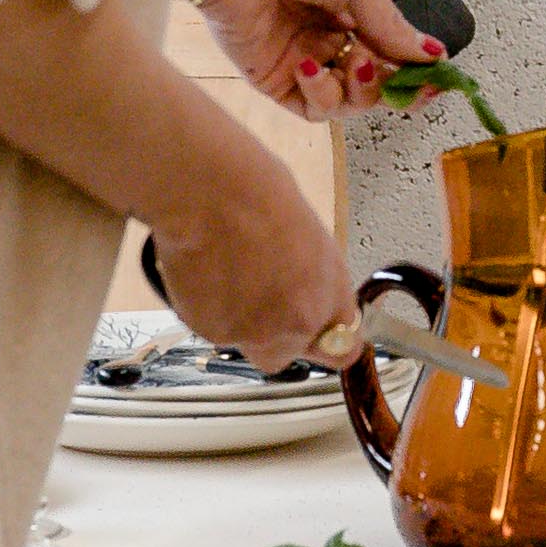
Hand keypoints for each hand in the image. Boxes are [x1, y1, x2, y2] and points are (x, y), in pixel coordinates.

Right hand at [144, 140, 355, 376]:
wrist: (210, 196)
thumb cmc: (255, 192)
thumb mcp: (304, 232)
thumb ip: (308, 274)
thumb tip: (297, 281)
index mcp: (330, 290)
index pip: (343, 347)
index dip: (322, 341)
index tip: (312, 334)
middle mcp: (300, 320)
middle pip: (287, 353)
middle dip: (270, 334)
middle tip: (253, 298)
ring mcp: (256, 332)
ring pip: (245, 343)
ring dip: (235, 321)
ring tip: (222, 274)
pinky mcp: (215, 333)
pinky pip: (210, 331)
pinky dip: (205, 311)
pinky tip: (203, 274)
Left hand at [185, 0, 421, 119]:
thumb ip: (391, 26)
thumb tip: (434, 55)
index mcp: (345, 9)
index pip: (387, 51)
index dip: (412, 68)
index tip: (438, 78)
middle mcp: (324, 38)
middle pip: (371, 84)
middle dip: (394, 86)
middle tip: (411, 84)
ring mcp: (299, 61)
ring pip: (346, 103)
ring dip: (362, 90)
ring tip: (357, 62)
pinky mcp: (271, 81)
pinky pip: (310, 107)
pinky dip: (322, 95)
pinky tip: (312, 67)